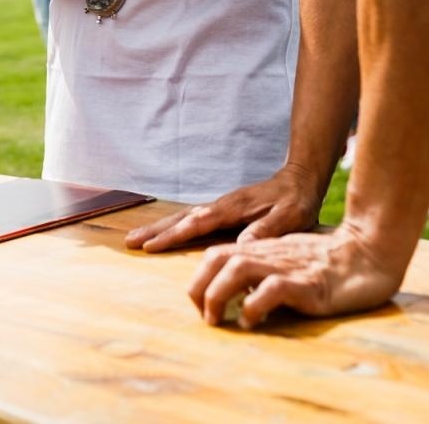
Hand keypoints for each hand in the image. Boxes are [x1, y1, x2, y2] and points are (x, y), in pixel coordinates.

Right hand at [126, 164, 322, 251]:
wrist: (300, 181)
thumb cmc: (296, 202)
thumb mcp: (289, 217)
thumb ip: (265, 230)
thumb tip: (240, 246)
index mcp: (232, 208)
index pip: (196, 223)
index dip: (173, 236)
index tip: (151, 246)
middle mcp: (220, 205)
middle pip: (181, 218)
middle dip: (155, 230)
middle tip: (129, 242)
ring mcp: (219, 206)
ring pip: (182, 216)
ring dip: (158, 227)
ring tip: (135, 239)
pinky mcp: (222, 210)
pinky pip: (191, 218)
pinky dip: (173, 225)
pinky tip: (163, 232)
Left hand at [189, 221, 409, 328]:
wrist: (371, 252)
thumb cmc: (331, 262)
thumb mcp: (290, 262)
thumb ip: (266, 273)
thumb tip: (242, 297)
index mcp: (264, 249)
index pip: (217, 254)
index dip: (199, 277)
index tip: (199, 304)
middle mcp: (270, 254)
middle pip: (217, 258)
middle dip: (199, 287)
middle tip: (203, 315)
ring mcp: (287, 266)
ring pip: (236, 269)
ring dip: (217, 295)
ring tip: (216, 320)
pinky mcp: (307, 282)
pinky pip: (272, 289)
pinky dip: (254, 306)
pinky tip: (251, 321)